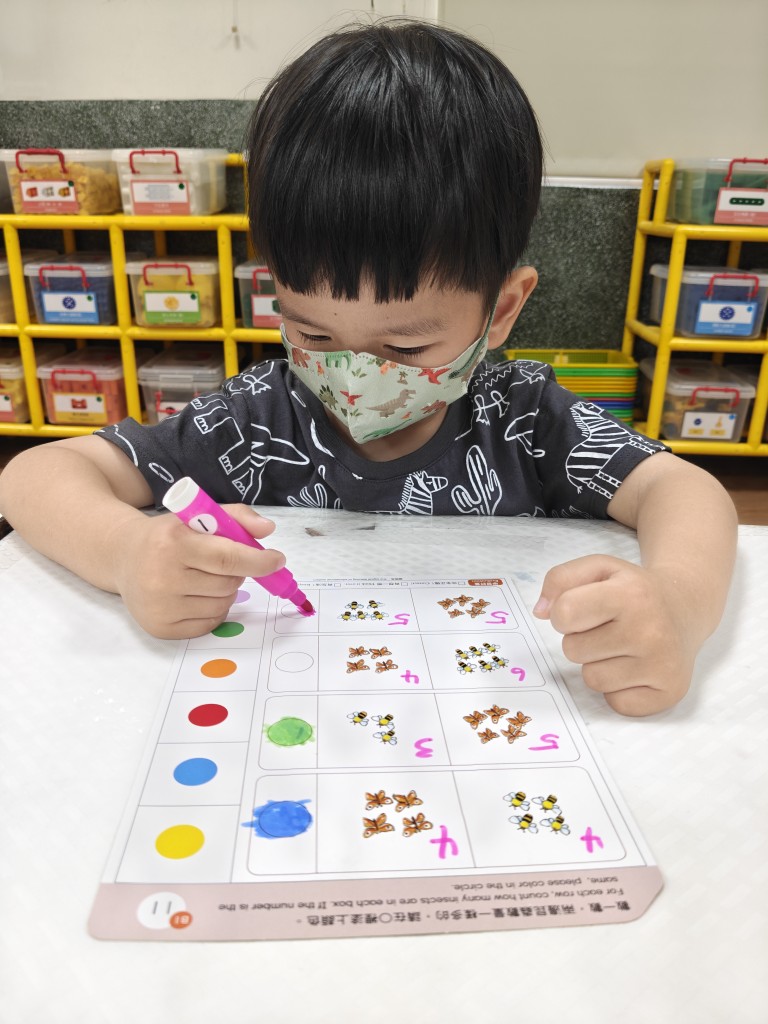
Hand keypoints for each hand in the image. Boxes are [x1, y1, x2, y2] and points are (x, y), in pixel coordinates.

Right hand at [112, 504, 284, 638]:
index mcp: (173, 543)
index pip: (227, 558)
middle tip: (220, 563)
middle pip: (228, 583)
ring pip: (223, 605)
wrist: (123, 556)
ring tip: (204, 578)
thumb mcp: (197, 516)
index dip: (258, 561)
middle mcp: (163, 576)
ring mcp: (160, 606)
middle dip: (236, 573)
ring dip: (225, 592)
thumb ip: (236, 517)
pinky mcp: (161, 628)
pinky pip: (210, 623)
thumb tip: (268, 529)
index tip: (277, 560)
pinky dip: (213, 610)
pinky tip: (195, 595)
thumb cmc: (168, 536)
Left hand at [533, 554, 697, 716]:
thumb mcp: (600, 569)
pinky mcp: (669, 693)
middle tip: (608, 628)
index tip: (583, 610)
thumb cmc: (634, 591)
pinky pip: (615, 703)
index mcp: (631, 594)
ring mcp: (662, 665)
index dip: (564, 613)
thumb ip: (561, 579)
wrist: (685, 608)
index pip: (564, 614)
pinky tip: (634, 667)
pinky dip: (618, 689)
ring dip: (598, 665)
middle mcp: (650, 631)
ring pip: (592, 680)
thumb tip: (540, 612)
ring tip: (621, 647)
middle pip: (573, 650)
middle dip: (582, 639)